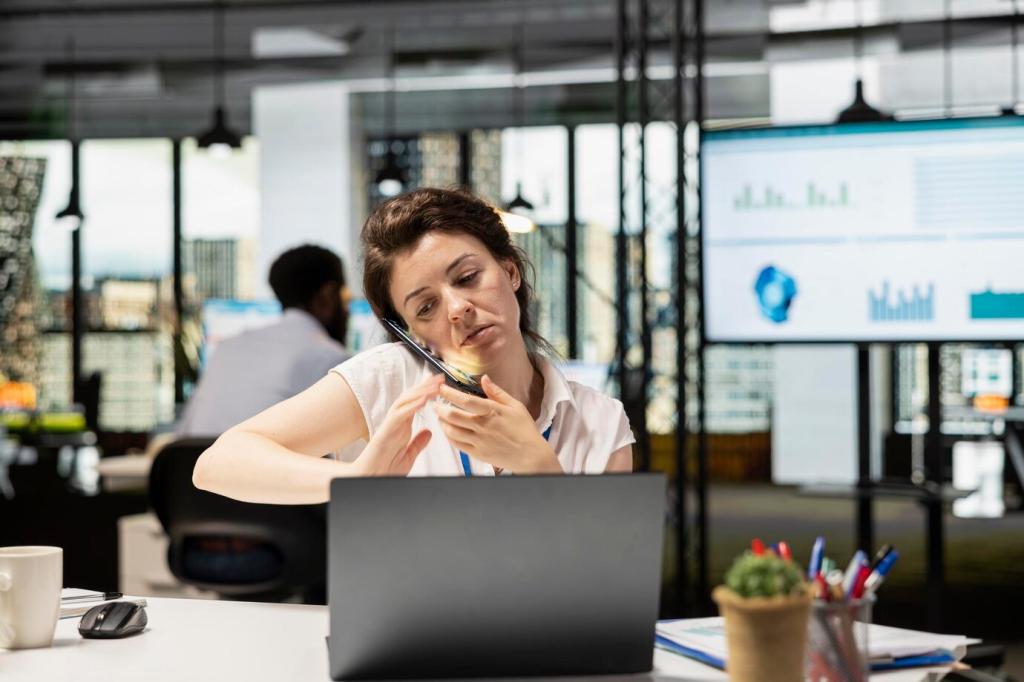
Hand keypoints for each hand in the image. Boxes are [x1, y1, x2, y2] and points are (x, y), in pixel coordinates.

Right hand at [353, 374, 442, 475]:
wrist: (368, 480)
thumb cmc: (384, 470)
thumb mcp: (408, 456)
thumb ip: (417, 443)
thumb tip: (428, 433)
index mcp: (402, 427)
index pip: (415, 405)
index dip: (427, 393)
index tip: (441, 385)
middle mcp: (395, 423)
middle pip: (410, 398)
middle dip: (425, 386)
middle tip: (440, 377)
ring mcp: (389, 426)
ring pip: (404, 402)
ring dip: (420, 392)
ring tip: (434, 385)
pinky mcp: (384, 433)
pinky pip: (398, 416)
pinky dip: (411, 406)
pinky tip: (423, 400)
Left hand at [435, 375, 561, 473]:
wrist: (530, 456)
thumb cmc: (525, 430)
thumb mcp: (515, 406)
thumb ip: (497, 392)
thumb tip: (484, 379)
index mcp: (492, 412)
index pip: (465, 400)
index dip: (450, 393)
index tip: (442, 388)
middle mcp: (483, 426)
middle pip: (453, 416)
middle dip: (440, 408)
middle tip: (436, 403)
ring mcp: (479, 441)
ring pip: (451, 431)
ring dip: (442, 422)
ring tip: (440, 416)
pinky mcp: (477, 453)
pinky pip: (457, 444)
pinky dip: (449, 436)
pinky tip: (448, 430)